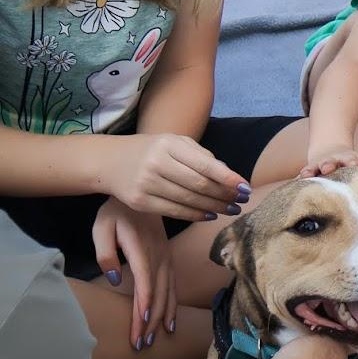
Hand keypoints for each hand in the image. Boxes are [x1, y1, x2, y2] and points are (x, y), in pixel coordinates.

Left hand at [92, 198, 175, 347]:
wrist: (143, 190)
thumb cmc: (116, 212)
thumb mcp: (102, 227)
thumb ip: (107, 254)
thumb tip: (116, 279)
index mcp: (142, 250)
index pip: (144, 285)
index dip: (143, 308)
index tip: (140, 329)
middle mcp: (159, 257)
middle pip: (157, 294)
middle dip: (150, 321)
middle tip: (142, 345)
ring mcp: (167, 259)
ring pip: (168, 293)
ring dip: (162, 317)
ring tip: (157, 339)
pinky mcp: (168, 260)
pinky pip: (173, 286)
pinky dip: (173, 306)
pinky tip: (171, 322)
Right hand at [107, 133, 250, 221]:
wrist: (109, 161)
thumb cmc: (151, 151)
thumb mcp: (174, 143)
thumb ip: (201, 156)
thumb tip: (229, 175)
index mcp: (168, 144)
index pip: (205, 164)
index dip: (228, 178)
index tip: (245, 187)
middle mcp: (156, 163)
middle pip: (199, 185)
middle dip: (224, 195)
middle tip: (242, 200)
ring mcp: (146, 184)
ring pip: (189, 200)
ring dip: (215, 207)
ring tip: (231, 209)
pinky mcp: (140, 202)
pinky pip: (175, 212)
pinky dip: (196, 215)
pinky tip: (210, 214)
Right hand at [299, 146, 357, 178]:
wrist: (329, 151)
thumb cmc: (350, 163)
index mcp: (348, 159)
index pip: (351, 160)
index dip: (352, 162)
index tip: (353, 164)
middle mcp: (333, 161)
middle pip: (331, 161)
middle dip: (329, 164)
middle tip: (327, 168)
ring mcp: (319, 165)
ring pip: (314, 166)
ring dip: (311, 170)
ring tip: (306, 175)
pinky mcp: (309, 170)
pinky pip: (303, 174)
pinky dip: (299, 178)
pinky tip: (294, 183)